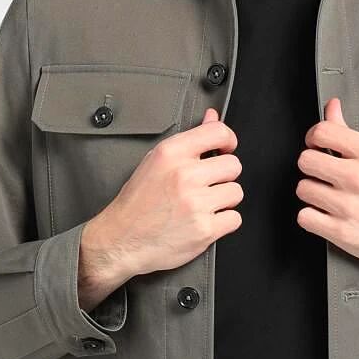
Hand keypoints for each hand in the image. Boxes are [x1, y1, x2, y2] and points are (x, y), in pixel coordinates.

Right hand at [81, 108, 243, 298]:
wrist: (122, 240)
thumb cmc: (136, 203)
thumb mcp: (155, 161)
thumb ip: (188, 140)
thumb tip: (212, 118)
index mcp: (171, 153)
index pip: (218, 133)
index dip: (228, 140)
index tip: (226, 149)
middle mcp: (185, 176)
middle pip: (233, 165)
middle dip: (224, 176)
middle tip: (209, 185)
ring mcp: (196, 204)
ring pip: (236, 192)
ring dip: (225, 200)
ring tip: (204, 205)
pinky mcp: (204, 230)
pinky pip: (234, 219)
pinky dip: (224, 222)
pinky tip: (206, 221)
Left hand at [295, 98, 358, 285]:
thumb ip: (350, 131)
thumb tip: (332, 108)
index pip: (322, 132)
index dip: (313, 138)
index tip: (316, 145)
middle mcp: (357, 177)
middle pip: (306, 161)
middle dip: (312, 167)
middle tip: (323, 174)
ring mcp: (348, 206)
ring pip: (303, 189)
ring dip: (312, 193)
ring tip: (328, 197)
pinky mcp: (341, 231)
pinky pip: (305, 218)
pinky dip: (311, 218)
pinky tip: (325, 215)